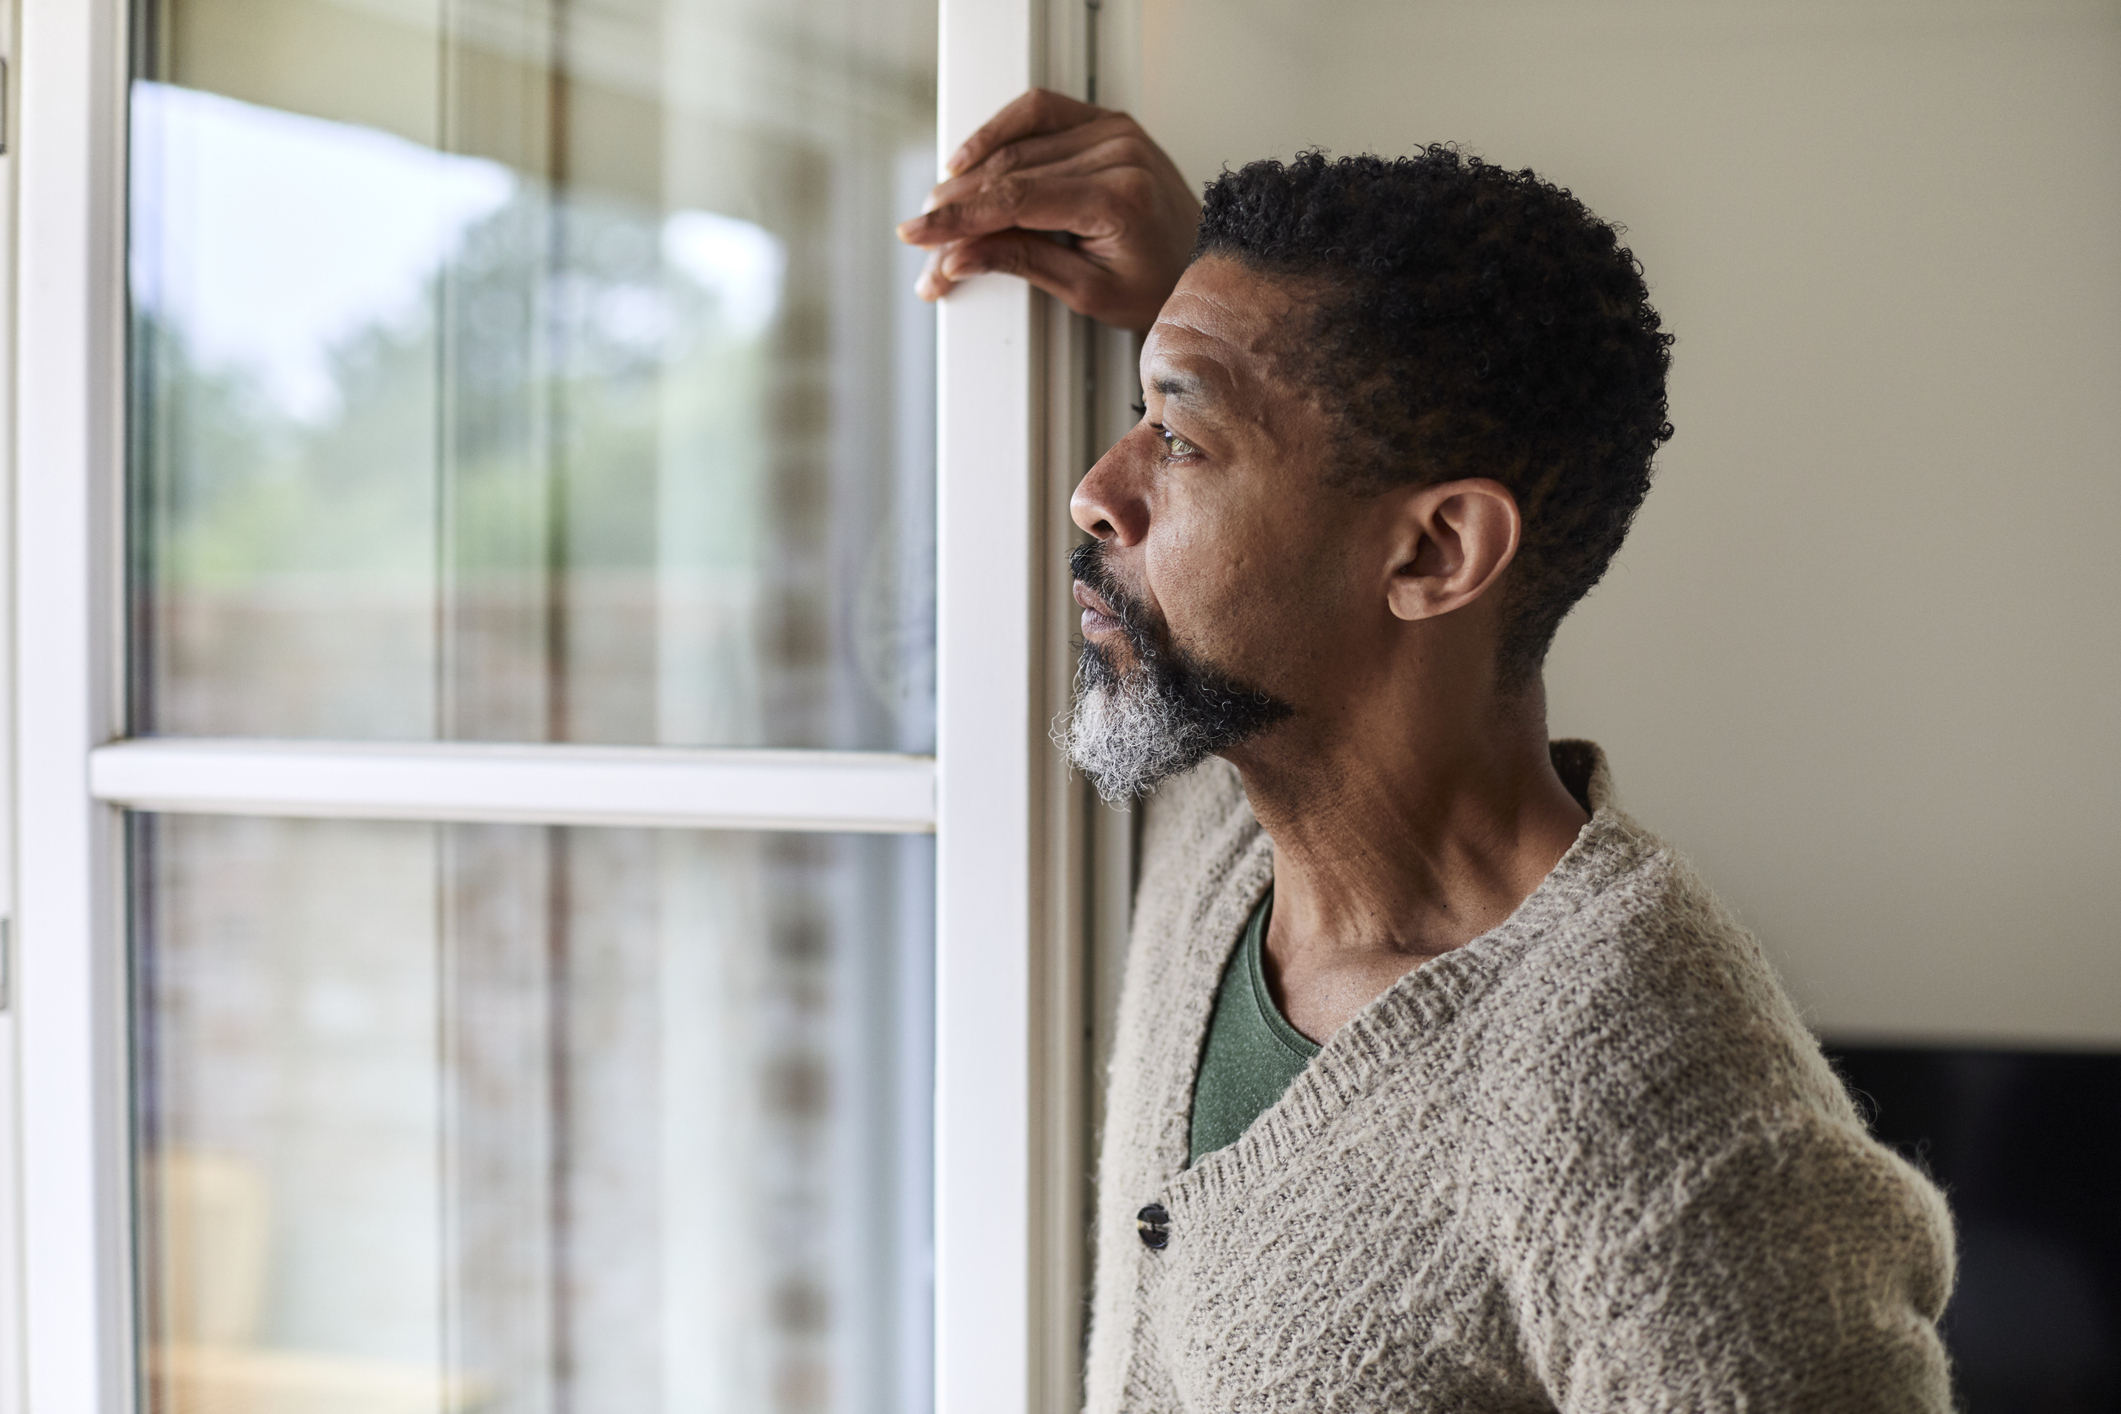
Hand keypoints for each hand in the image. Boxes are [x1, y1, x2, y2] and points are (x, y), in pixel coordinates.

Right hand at [895, 89, 1199, 334]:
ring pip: (1018, 142)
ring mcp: (1113, 131)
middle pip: (1010, 170)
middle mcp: (1117, 153)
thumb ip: (1022, 264)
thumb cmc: (1157, 282)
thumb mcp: (1089, 291)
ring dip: (970, 174)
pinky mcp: (1107, 122)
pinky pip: (1041, 111)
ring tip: (941, 206)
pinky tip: (971, 156)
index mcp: (1117, 198)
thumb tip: (960, 257)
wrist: (1201, 260)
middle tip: (925, 240)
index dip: (960, 217)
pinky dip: (999, 130)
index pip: (1016, 198)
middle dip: (959, 208)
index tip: (920, 234)